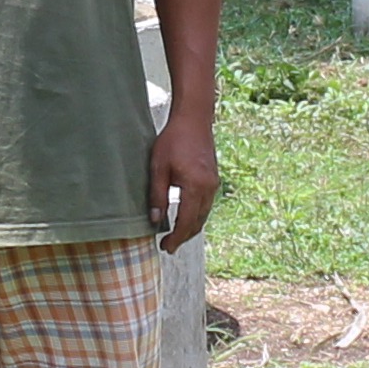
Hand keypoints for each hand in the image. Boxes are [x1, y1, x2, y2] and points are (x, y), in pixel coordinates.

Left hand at [148, 110, 222, 254]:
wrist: (194, 120)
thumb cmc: (173, 140)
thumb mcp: (158, 168)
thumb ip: (157, 195)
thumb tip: (154, 220)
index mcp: (195, 187)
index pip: (186, 222)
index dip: (176, 237)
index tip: (165, 247)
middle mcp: (209, 188)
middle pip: (198, 222)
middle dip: (183, 236)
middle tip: (168, 246)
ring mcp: (213, 184)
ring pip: (203, 215)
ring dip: (190, 227)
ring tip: (175, 235)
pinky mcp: (213, 179)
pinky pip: (206, 205)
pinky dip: (196, 216)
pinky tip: (185, 217)